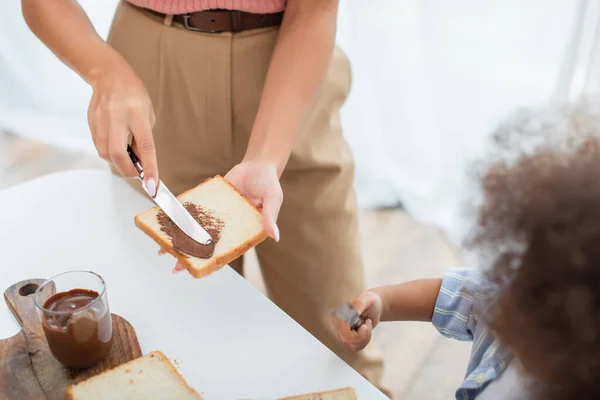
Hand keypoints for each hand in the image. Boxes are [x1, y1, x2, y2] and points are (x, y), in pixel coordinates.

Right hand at [87, 59, 158, 195]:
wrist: (108, 76)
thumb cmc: (133, 94)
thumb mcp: (147, 114)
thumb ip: (144, 138)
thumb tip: (141, 161)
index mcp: (137, 115)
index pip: (146, 148)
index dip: (150, 169)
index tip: (152, 185)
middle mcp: (117, 119)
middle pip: (118, 155)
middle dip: (128, 170)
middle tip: (137, 172)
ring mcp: (101, 122)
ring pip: (106, 154)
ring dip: (119, 161)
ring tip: (128, 154)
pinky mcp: (91, 124)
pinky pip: (100, 146)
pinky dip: (110, 152)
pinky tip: (117, 144)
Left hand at [165, 160, 282, 273]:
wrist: (257, 164)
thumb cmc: (268, 183)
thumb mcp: (273, 199)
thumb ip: (270, 217)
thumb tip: (274, 236)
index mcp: (243, 233)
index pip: (226, 253)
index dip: (211, 264)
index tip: (196, 271)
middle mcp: (228, 228)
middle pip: (207, 246)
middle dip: (191, 256)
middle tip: (175, 265)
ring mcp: (217, 216)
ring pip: (197, 231)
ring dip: (182, 239)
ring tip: (163, 247)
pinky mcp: (210, 203)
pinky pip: (195, 211)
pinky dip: (182, 217)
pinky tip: (168, 222)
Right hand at [332, 291, 382, 351]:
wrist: (374, 307)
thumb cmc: (369, 301)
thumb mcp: (367, 299)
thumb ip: (359, 304)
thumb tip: (353, 313)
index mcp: (339, 315)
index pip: (343, 331)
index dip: (357, 333)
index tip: (365, 324)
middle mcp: (337, 325)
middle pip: (347, 340)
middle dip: (363, 335)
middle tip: (367, 324)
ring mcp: (342, 334)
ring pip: (352, 346)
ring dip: (365, 338)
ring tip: (366, 326)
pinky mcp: (348, 340)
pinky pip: (356, 348)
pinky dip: (364, 341)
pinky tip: (365, 332)